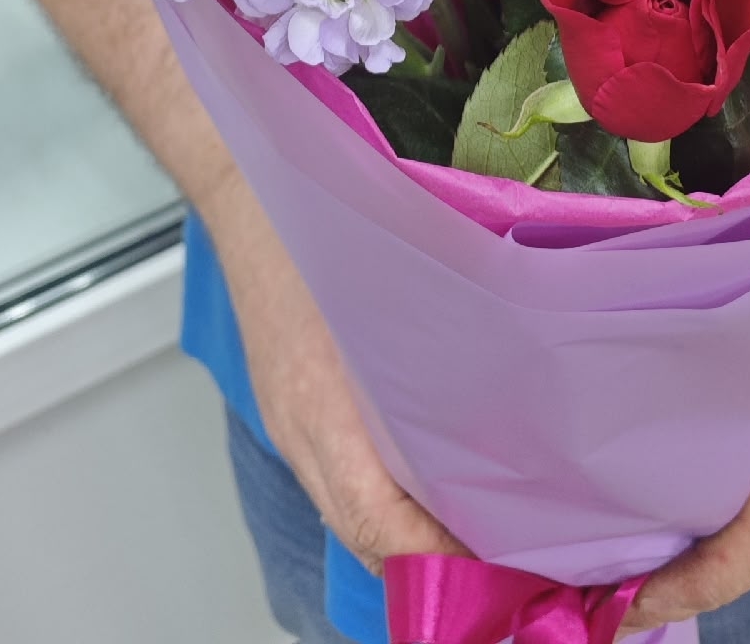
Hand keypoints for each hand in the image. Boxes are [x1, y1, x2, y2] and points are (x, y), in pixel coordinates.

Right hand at [209, 184, 465, 576]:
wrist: (246, 189)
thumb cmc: (314, 225)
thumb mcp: (387, 279)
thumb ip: (431, 347)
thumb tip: (495, 402)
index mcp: (322, 409)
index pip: (374, 524)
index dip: (434, 556)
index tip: (495, 560)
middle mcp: (301, 430)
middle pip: (364, 535)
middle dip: (430, 560)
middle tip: (503, 554)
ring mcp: (290, 423)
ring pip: (351, 512)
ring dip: (409, 533)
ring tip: (479, 524)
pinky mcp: (292, 407)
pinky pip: (340, 477)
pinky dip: (385, 498)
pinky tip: (430, 477)